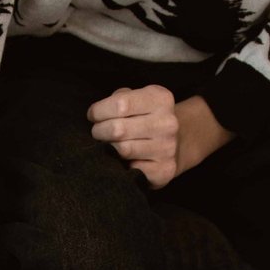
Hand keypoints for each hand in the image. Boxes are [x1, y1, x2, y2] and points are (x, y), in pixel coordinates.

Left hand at [87, 87, 231, 188]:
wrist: (176, 145)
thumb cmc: (146, 119)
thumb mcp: (138, 99)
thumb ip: (120, 98)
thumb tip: (98, 113)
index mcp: (161, 99)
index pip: (120, 104)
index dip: (99, 111)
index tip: (93, 115)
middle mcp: (167, 123)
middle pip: (118, 129)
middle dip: (99, 131)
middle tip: (98, 132)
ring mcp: (167, 148)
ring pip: (122, 150)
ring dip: (108, 148)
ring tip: (109, 144)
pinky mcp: (163, 171)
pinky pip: (130, 169)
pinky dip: (121, 165)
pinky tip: (124, 160)